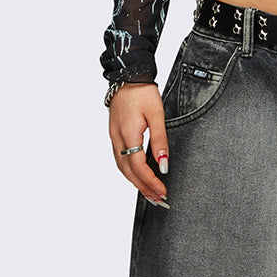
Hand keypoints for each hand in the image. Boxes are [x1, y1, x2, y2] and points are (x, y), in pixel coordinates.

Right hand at [108, 83, 170, 205]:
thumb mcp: (157, 114)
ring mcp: (113, 137)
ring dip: (136, 182)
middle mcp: (117, 138)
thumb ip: (160, 141)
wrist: (128, 77)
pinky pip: (120, 160)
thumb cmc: (143, 93)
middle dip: (143, 187)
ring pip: (122, 168)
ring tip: (151, 193)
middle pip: (128, 171)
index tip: (163, 191)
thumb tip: (163, 165)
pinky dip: (130, 172)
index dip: (150, 181)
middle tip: (159, 200)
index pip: (137, 166)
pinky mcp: (114, 135)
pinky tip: (139, 177)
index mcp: (127, 134)